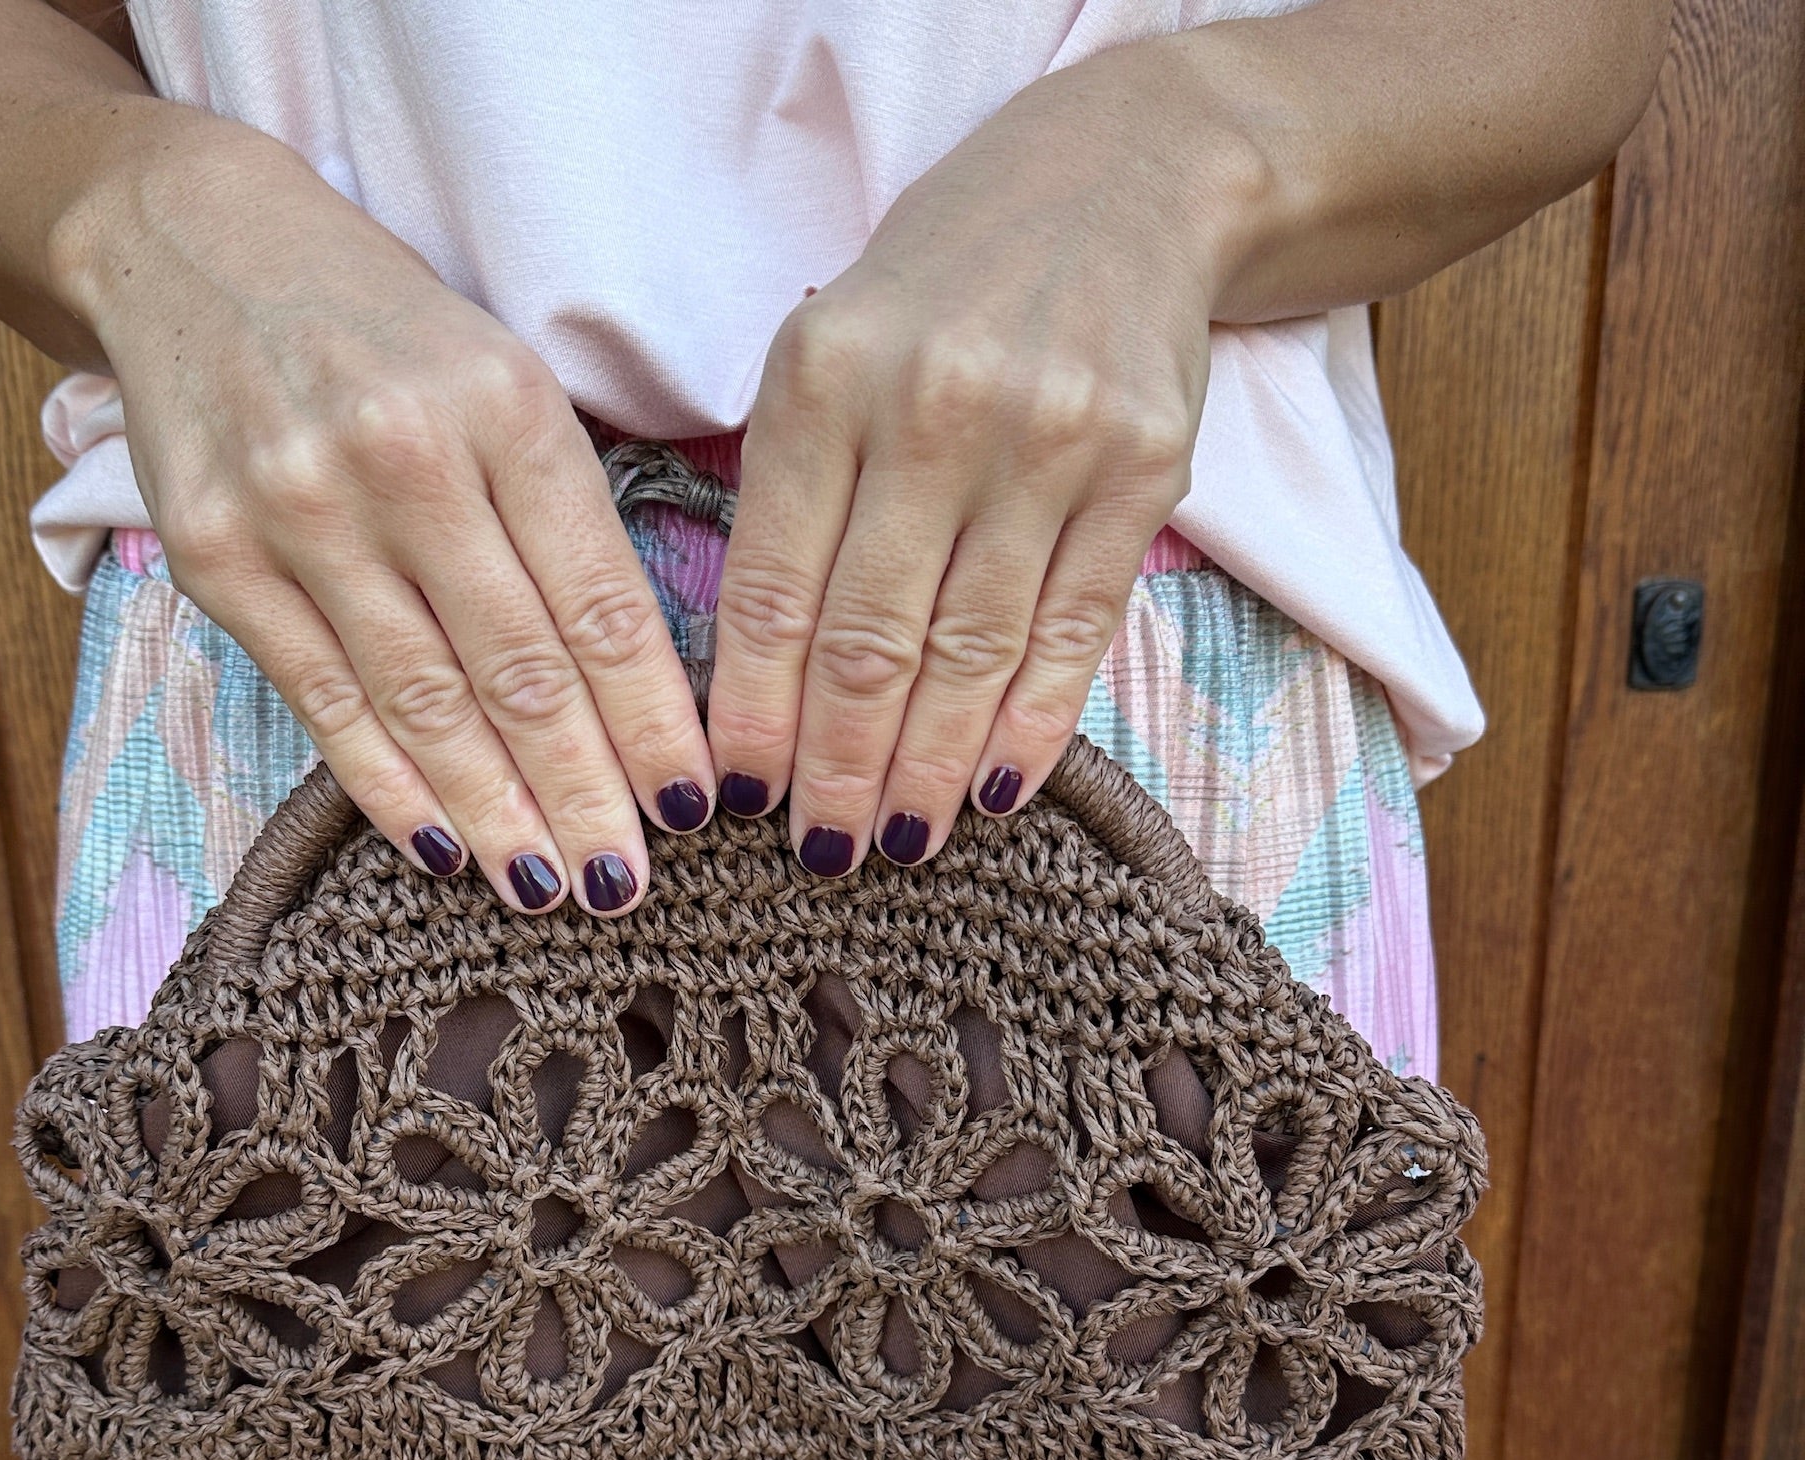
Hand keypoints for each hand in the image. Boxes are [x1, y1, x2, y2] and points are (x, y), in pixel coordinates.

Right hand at [63, 123, 713, 913]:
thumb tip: (636, 689)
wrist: (194, 248)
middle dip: (584, 790)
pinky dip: (388, 784)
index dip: (650, 718)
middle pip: (518, 667)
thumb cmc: (387, 336)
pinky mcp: (215, 555)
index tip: (692, 804)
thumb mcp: (504, 384)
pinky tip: (443, 847)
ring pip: (423, 699)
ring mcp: (299, 510)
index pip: (599, 602)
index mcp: (506, 408)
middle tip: (626, 883)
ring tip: (549, 888)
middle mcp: (405, 457)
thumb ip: (564, 520)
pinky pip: (322, 700)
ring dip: (495, 811)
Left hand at [707, 56, 1236, 869]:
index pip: (779, 585)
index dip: (756, 709)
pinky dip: (1031, 725)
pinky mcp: (1145, 470)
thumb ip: (792, 492)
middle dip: (838, 765)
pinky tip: (996, 793)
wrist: (1120, 184)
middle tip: (820, 851)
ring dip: (930, 767)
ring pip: (973, 650)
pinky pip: (1075, 632)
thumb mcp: (828, 350)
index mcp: (828, 376)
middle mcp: (938, 407)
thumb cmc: (940, 289)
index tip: (737, 799)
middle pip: (873, 637)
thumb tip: (757, 680)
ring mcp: (1052, 440)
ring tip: (898, 840)